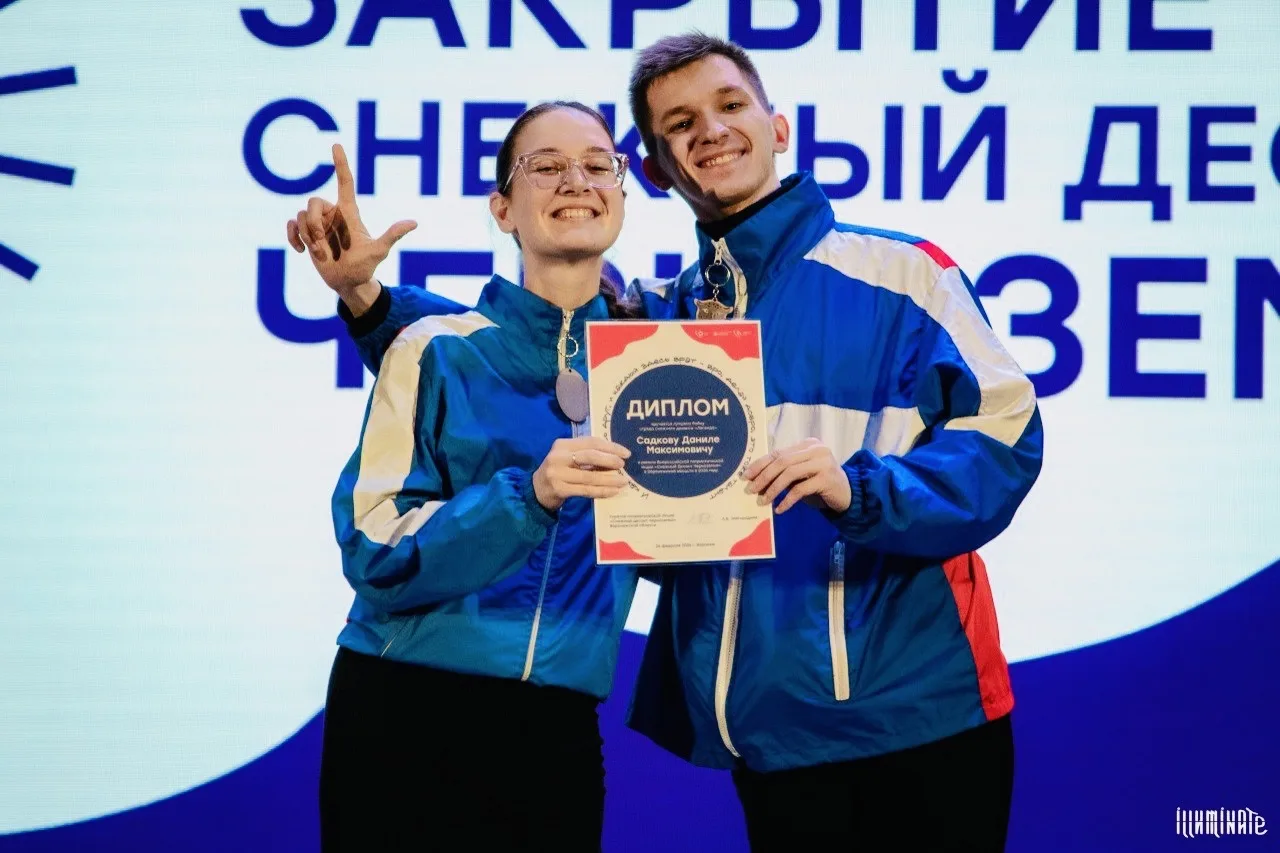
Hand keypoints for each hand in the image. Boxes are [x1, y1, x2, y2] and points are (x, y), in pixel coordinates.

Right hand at [285, 143, 417, 302]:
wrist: (349, 283)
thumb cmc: (365, 266)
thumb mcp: (379, 251)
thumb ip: (392, 235)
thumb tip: (415, 223)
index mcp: (349, 212)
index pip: (345, 182)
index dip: (341, 163)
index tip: (337, 145)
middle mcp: (332, 214)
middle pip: (312, 201)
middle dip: (313, 223)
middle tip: (322, 242)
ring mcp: (318, 224)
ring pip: (300, 216)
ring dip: (307, 237)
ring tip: (320, 255)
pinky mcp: (306, 235)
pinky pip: (290, 225)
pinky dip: (293, 237)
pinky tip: (300, 251)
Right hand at [533, 436, 631, 511]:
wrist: (537, 490)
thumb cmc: (559, 472)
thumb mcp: (568, 458)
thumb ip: (586, 455)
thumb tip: (615, 457)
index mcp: (563, 444)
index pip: (590, 442)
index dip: (610, 446)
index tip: (625, 453)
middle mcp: (558, 456)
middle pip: (590, 456)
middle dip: (610, 460)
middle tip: (623, 465)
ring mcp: (557, 474)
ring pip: (589, 476)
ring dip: (609, 480)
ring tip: (623, 481)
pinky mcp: (559, 489)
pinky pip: (585, 490)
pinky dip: (601, 491)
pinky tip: (613, 492)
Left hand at [743, 438, 851, 514]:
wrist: (848, 494)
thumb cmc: (820, 484)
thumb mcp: (801, 475)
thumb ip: (783, 472)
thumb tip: (755, 481)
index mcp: (807, 444)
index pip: (778, 452)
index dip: (760, 464)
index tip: (746, 477)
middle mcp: (816, 449)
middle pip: (782, 461)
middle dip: (763, 477)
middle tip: (751, 491)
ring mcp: (823, 462)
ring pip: (789, 474)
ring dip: (773, 489)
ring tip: (762, 501)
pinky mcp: (827, 478)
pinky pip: (800, 489)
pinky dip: (787, 500)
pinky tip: (779, 509)